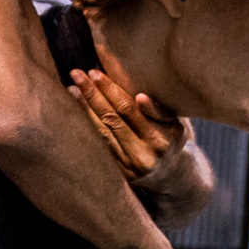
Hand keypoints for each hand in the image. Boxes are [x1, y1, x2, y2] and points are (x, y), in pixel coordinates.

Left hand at [69, 68, 185, 183]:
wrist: (171, 176)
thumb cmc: (172, 140)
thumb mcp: (176, 124)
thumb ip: (159, 111)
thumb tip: (139, 97)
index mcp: (161, 138)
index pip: (129, 110)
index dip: (111, 91)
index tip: (95, 73)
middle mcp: (144, 154)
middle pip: (111, 118)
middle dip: (92, 94)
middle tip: (77, 74)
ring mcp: (129, 165)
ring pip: (102, 131)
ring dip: (84, 108)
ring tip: (72, 88)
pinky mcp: (118, 171)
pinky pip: (100, 143)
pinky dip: (87, 124)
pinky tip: (75, 109)